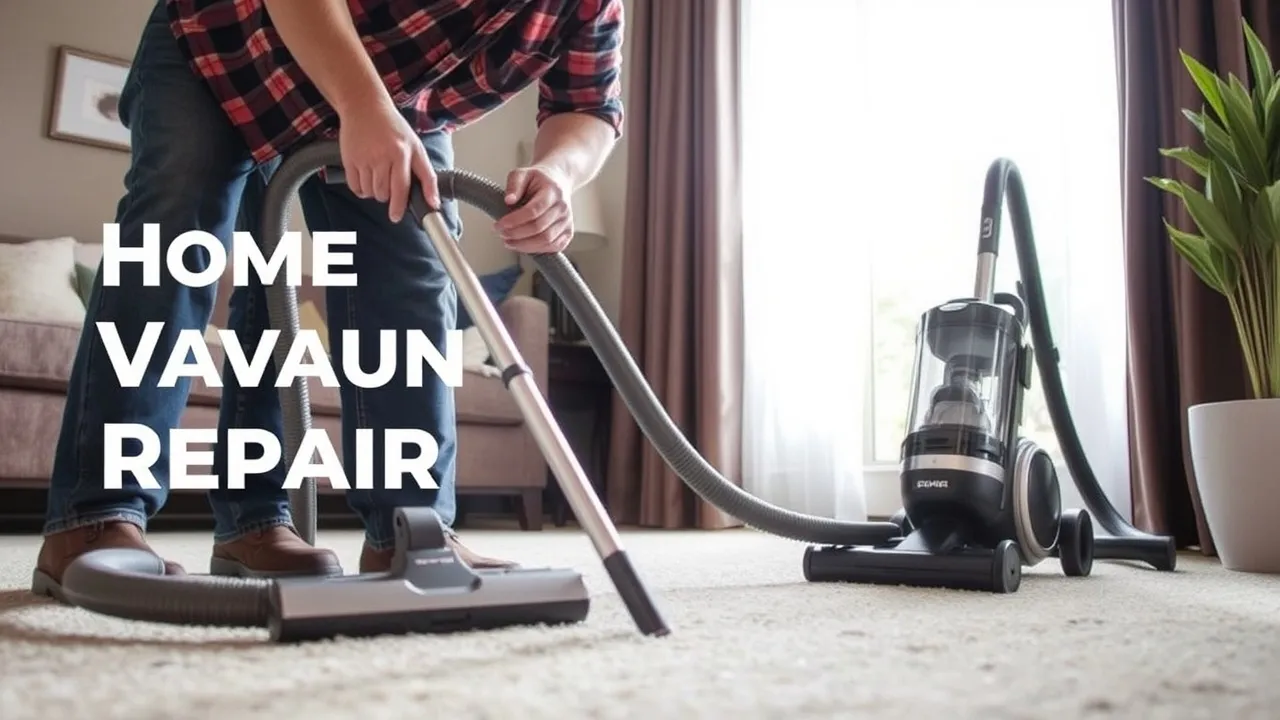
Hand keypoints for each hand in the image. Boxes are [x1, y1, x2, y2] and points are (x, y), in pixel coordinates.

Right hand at [336, 98, 439, 222]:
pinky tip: (367, 178)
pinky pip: (355, 187)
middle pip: (384, 194)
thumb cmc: (393, 128)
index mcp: (402, 154)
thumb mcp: (416, 148)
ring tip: (378, 177)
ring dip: (375, 192)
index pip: (402, 188)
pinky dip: (361, 189)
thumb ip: (427, 176)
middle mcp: (382, 156)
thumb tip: (434, 203)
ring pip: (370, 192)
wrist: (365, 107)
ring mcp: (364, 158)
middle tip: (389, 184)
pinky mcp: (349, 159)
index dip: (399, 206)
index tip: (396, 217)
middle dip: (388, 196)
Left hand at [495, 165, 573, 252]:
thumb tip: (508, 201)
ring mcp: (567, 222)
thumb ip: (514, 184)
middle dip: (516, 234)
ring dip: (525, 245)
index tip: (498, 225)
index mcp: (552, 192)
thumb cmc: (538, 179)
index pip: (533, 211)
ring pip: (546, 240)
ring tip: (508, 242)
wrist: (558, 181)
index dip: (514, 221)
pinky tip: (523, 245)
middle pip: (539, 228)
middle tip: (501, 234)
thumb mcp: (522, 173)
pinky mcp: (568, 233)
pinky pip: (554, 247)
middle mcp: (563, 208)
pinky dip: (537, 250)